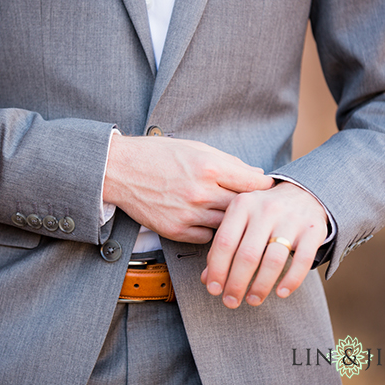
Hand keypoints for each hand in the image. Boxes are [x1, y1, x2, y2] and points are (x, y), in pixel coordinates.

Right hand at [103, 132, 273, 242]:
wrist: (118, 170)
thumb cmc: (157, 154)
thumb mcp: (195, 148)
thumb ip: (228, 162)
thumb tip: (257, 174)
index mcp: (209, 167)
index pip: (255, 182)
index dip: (264, 186)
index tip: (266, 189)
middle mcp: (201, 192)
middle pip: (243, 207)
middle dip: (250, 206)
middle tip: (254, 207)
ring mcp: (188, 214)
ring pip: (226, 225)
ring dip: (230, 220)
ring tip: (228, 214)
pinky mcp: (175, 230)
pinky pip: (206, 237)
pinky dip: (209, 230)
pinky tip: (204, 220)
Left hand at [201, 181, 326, 308]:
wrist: (303, 194)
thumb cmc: (262, 214)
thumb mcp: (239, 222)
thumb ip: (222, 247)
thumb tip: (207, 280)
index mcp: (242, 205)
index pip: (224, 242)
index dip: (217, 270)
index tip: (213, 290)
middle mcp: (266, 209)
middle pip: (247, 254)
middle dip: (237, 283)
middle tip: (230, 302)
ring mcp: (292, 219)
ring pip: (273, 260)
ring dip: (261, 286)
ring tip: (252, 300)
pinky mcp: (314, 230)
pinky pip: (303, 260)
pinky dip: (291, 280)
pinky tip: (281, 293)